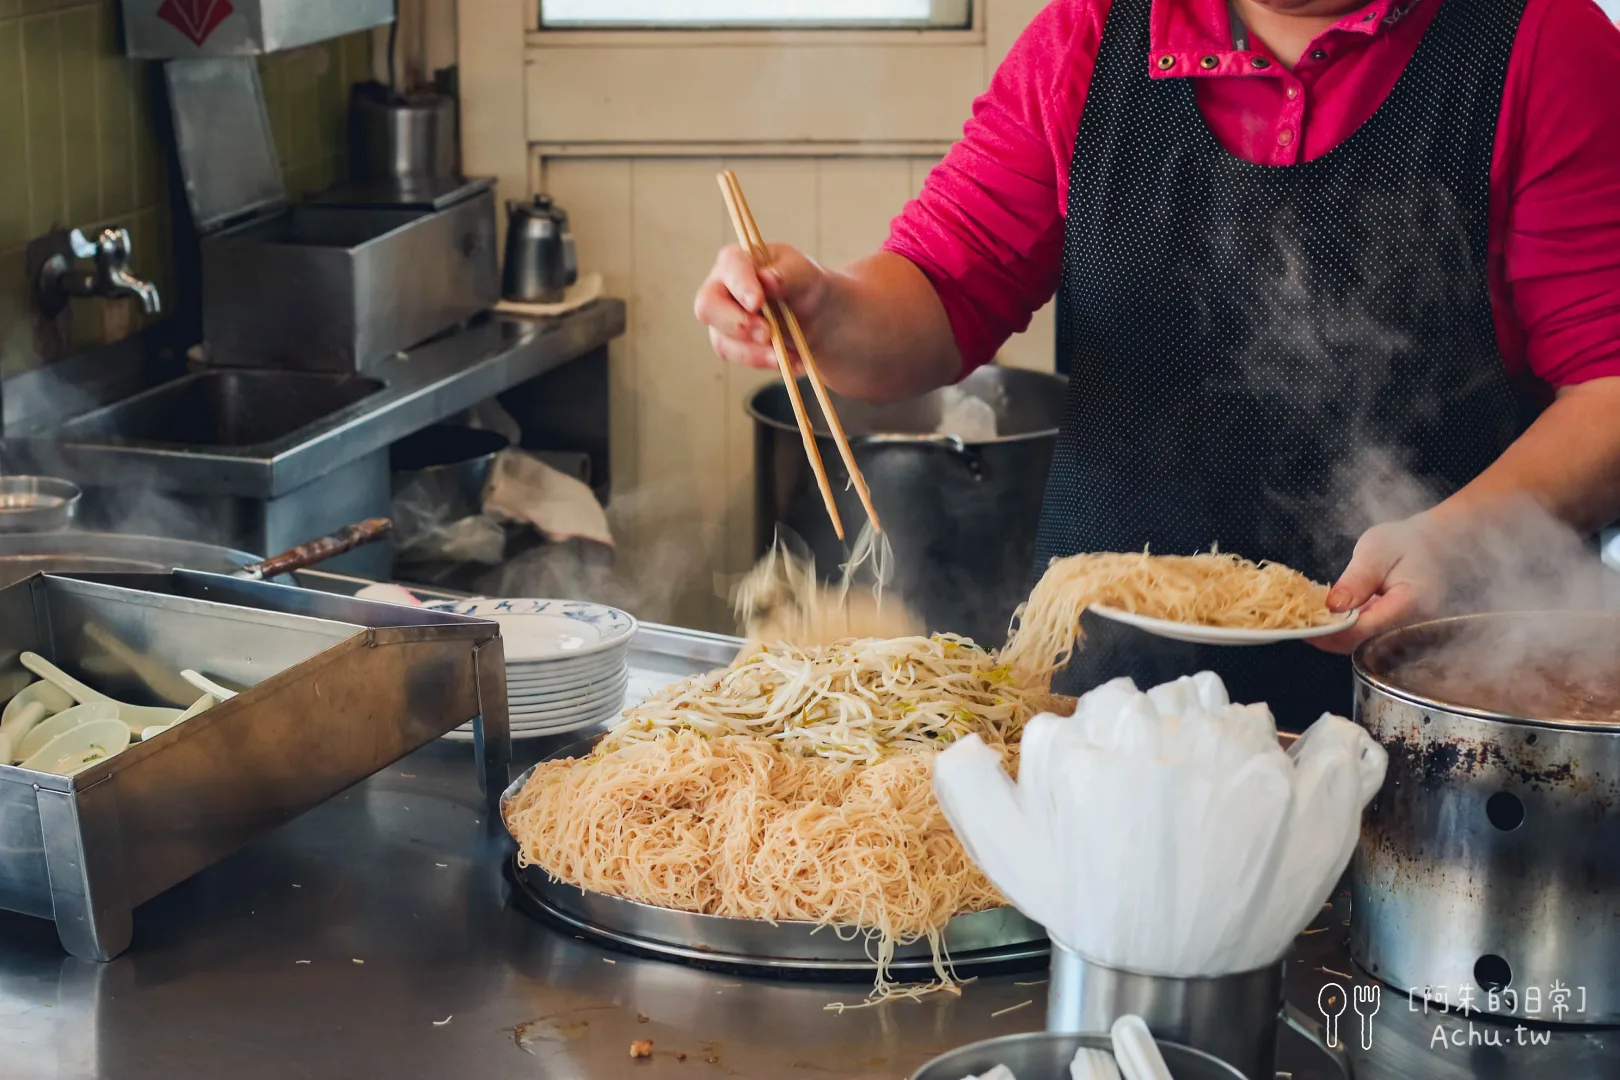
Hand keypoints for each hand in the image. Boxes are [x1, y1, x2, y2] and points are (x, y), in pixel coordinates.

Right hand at [693, 243, 832, 370]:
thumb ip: (789, 274)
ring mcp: (723, 318)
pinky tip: (790, 362)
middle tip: (767, 334)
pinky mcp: (730, 343)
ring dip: (755, 352)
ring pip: (722, 340)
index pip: (730, 265)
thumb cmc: (808, 287)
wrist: (818, 319)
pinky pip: (738, 358)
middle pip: (707, 306)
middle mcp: (722, 287)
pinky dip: (764, 362)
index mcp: (740, 259)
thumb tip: (767, 278)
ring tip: (790, 356)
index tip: (757, 302)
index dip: (740, 284)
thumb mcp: (808, 276)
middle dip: (737, 324)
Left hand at [1311, 515, 1446, 654]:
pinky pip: (1370, 637)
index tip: (1307, 625)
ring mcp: (1409, 632)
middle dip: (1331, 637)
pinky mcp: (1399, 631)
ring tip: (1311, 620)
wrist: (1433, 545)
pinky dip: (1348, 630)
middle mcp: (1414, 626)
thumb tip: (1333, 607)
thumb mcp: (1376, 551)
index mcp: (1411, 604)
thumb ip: (1356, 580)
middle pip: (1364, 644)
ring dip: (1337, 635)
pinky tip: (1331, 619)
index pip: (1366, 629)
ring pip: (1365, 644)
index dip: (1333, 631)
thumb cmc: (1406, 543)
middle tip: (1302, 624)